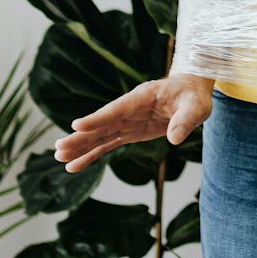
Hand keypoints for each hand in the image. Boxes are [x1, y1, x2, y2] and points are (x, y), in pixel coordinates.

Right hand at [53, 74, 213, 172]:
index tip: (76, 124)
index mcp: (142, 98)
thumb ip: (186, 121)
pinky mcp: (129, 132)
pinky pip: (107, 145)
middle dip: (81, 137)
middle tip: (59, 149)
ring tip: (60, 158)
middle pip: (102, 124)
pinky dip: (92, 155)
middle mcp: (129, 110)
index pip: (117, 109)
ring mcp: (127, 121)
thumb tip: (174, 139)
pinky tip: (75, 165)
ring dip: (80, 147)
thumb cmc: (193, 96)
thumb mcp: (197, 106)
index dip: (97, 118)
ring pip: (100, 136)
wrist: (190, 91)